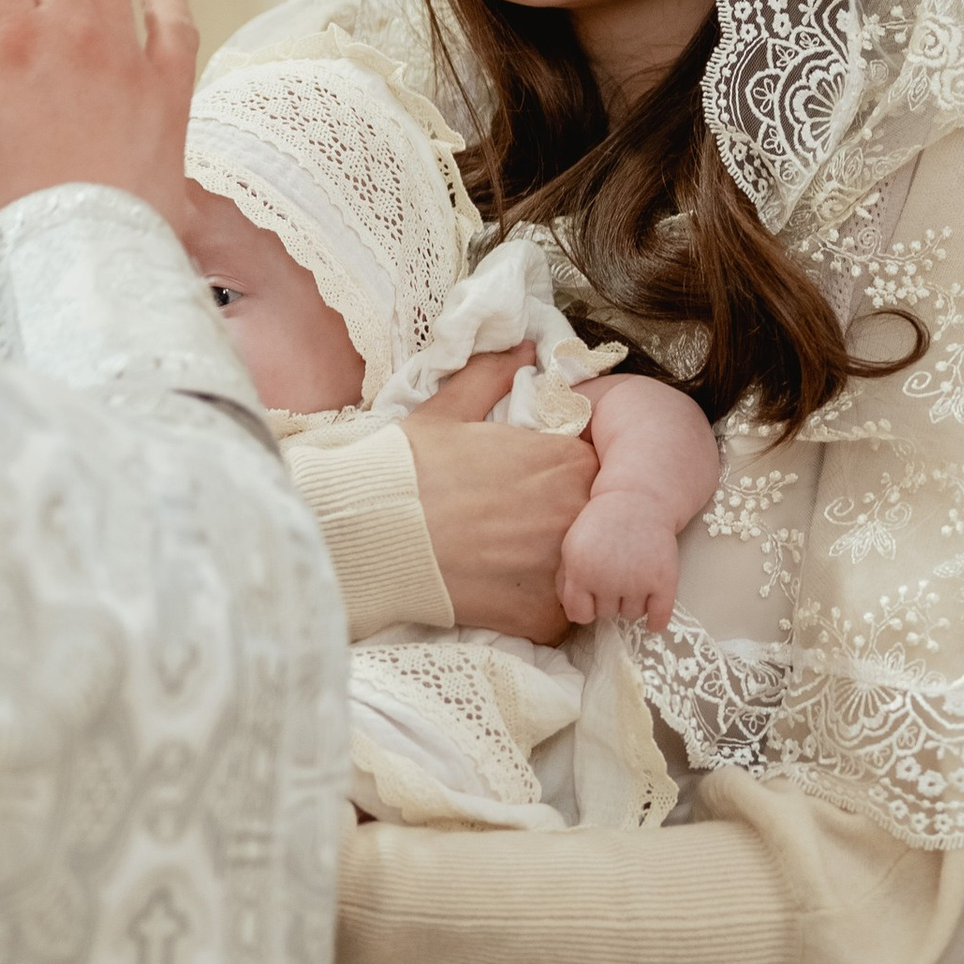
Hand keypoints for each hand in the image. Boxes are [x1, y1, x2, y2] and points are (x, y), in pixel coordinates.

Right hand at [403, 351, 595, 643]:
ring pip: (580, 570)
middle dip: (562, 522)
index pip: (591, 470)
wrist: (371, 531)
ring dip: (555, 566)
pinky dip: (537, 608)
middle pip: (592, 521)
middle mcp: (577, 515)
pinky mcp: (545, 618)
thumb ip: (494, 374)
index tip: (530, 486)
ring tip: (507, 561)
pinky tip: (499, 592)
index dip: (561, 478)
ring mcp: (564, 569)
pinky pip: (560, 615)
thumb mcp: (448, 409)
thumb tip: (527, 345)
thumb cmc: (407, 467)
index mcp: (565, 461)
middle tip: (514, 525)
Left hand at [556, 492, 681, 629]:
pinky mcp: (663, 580)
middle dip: (609, 599)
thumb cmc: (602, 525)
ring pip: (632, 615)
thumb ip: (565, 579)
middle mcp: (607, 580)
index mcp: (580, 572)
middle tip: (617, 575)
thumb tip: (569, 611)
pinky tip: (654, 620)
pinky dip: (656, 622)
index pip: (579, 615)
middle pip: (606, 615)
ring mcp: (637, 581)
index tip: (592, 598)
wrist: (638, 500)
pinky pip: (659, 618)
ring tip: (634, 577)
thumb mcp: (572, 546)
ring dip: (633, 602)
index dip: (585, 607)